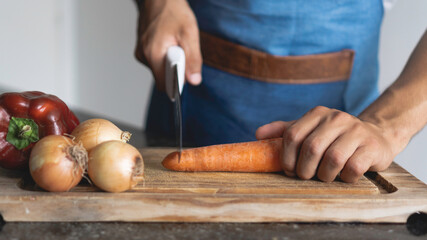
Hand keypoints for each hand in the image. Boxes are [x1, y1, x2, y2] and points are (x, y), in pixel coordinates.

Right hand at [134, 0, 201, 90]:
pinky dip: (165, 55)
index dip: (177, 82)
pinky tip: (168, 41)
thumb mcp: (189, 34)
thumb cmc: (173, 11)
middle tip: (181, 50)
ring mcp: (141, 53)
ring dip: (170, 61)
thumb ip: (193, 59)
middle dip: (175, 69)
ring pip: (160, 69)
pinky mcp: (141, 49)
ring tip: (174, 42)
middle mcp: (143, 55)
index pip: (164, 85)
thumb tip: (195, 81)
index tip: (185, 70)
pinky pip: (156, 61)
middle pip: (163, 77)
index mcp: (153, 54)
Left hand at [255, 106, 395, 182]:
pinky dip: (345, 178)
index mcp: (318, 114)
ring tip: (325, 177)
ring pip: (332, 159)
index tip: (289, 170)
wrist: (376, 137)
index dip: (287, 157)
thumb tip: (257, 134)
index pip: (293, 135)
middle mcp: (337, 118)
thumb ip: (285, 131)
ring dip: (324, 175)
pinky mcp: (372, 147)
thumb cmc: (335, 138)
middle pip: (311, 148)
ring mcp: (357, 131)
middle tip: (306, 177)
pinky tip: (344, 176)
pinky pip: (353, 168)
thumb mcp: (309, 130)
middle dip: (304, 169)